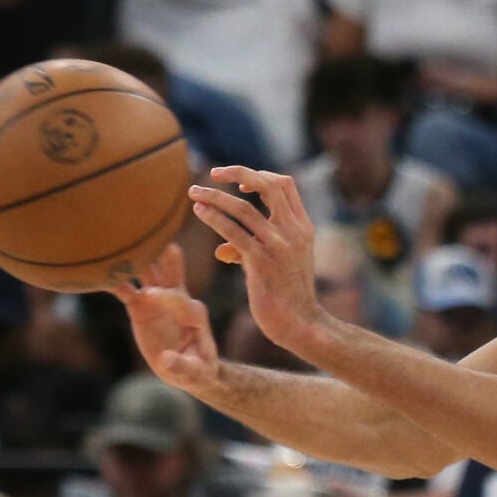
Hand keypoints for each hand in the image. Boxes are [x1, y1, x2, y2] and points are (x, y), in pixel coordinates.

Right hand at [110, 244, 223, 398]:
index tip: (149, 296)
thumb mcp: (194, 373)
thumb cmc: (198, 369)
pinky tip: (99, 272)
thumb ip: (181, 366)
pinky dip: (115, 281)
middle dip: (160, 253)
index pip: (179, 297)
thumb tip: (166, 360)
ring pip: (148, 273)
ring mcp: (158, 299)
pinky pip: (127, 290)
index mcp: (193, 312)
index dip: (166, 295)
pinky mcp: (142, 306)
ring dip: (135, 260)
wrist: (190, 369)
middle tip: (146, 234)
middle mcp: (177, 298)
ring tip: (117, 243)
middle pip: (170, 270)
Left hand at [190, 166, 327, 356]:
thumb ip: (254, 250)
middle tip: (214, 173)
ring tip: (193, 192)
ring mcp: (278, 246)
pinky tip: (199, 212)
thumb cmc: (288, 297)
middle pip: (268, 184)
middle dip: (238, 172)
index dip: (261, 176)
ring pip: (243, 207)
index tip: (240, 184)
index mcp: (303, 228)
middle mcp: (293, 232)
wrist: (300, 325)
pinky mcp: (261, 262)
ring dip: (214, 196)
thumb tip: (224, 249)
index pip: (285, 185)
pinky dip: (213, 217)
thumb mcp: (278, 266)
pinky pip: (232, 232)